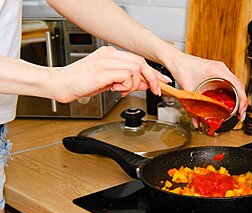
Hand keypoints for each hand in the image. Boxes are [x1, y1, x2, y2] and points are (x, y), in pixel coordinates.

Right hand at [48, 46, 168, 102]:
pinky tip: (116, 89)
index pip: (138, 60)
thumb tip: (145, 84)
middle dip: (152, 78)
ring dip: (135, 83)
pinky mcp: (102, 70)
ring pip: (136, 68)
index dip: (154, 71)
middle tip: (154, 90)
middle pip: (141, 61)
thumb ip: (127, 82)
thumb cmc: (81, 83)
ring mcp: (106, 61)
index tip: (163, 80)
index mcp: (110, 54)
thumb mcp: (110, 83)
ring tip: (123, 90)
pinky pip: (126, 75)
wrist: (60, 84)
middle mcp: (109, 54)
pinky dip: (126, 85)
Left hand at [168, 53, 246, 120]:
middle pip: (239, 86)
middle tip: (240, 115)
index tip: (241, 112)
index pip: (238, 86)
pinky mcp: (217, 71)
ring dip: (238, 97)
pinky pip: (229, 82)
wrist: (176, 60)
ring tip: (237, 110)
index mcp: (218, 71)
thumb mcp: (188, 91)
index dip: (243, 101)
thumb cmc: (182, 69)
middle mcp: (222, 68)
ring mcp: (220, 69)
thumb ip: (192, 108)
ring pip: (236, 84)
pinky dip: (232, 92)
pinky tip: (230, 101)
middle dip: (242, 102)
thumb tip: (196, 122)